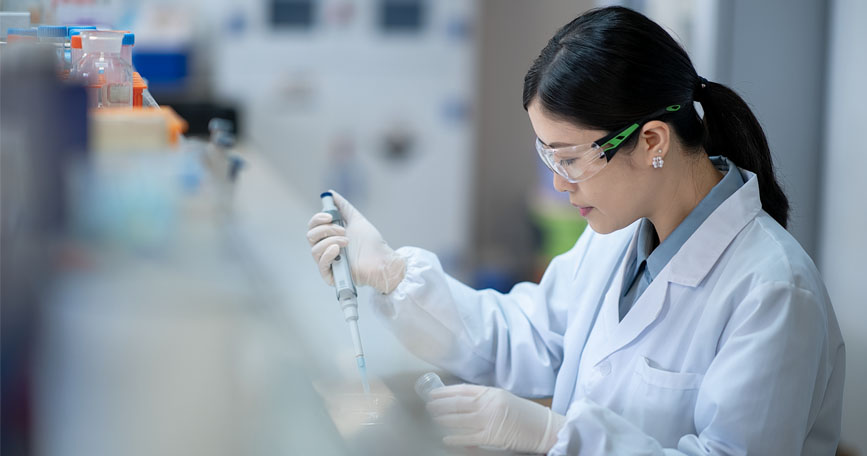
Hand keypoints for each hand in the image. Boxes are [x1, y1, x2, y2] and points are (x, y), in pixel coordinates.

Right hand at [306, 190, 405, 293]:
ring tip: (346, 242)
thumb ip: (343, 207)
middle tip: (343, 230)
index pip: (313, 227)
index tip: (330, 216)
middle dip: (326, 230)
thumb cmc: (371, 243)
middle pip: (310, 236)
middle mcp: (326, 249)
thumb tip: (331, 194)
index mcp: (329, 236)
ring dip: (331, 241)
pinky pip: (321, 264)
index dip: (317, 219)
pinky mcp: (331, 276)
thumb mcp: (356, 220)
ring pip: (315, 249)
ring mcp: (328, 263)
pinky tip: (337, 250)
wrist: (383, 260)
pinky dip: (327, 255)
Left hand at [426, 384, 565, 453]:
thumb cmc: (524, 413)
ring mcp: (489, 420)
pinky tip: (446, 438)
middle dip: (440, 405)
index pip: (462, 390)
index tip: (434, 393)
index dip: (445, 391)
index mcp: (491, 392)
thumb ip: (484, 398)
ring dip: (443, 419)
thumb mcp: (503, 398)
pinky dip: (455, 438)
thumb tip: (462, 402)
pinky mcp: (491, 437)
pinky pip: (468, 438)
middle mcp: (488, 404)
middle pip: (456, 403)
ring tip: (434, 418)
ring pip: (458, 419)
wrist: (543, 427)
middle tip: (429, 405)